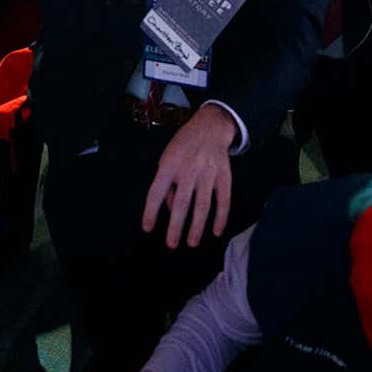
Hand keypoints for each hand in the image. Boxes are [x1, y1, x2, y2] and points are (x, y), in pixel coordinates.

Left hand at [142, 104, 235, 248]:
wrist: (209, 127)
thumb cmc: (183, 146)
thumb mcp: (167, 158)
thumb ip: (167, 184)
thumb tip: (170, 210)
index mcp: (169, 164)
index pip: (156, 192)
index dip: (151, 211)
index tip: (147, 228)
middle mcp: (188, 170)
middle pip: (181, 203)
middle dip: (176, 226)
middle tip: (171, 244)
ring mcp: (208, 173)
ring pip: (202, 205)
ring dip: (197, 226)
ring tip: (191, 243)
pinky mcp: (224, 176)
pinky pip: (223, 200)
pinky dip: (220, 217)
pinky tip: (216, 231)